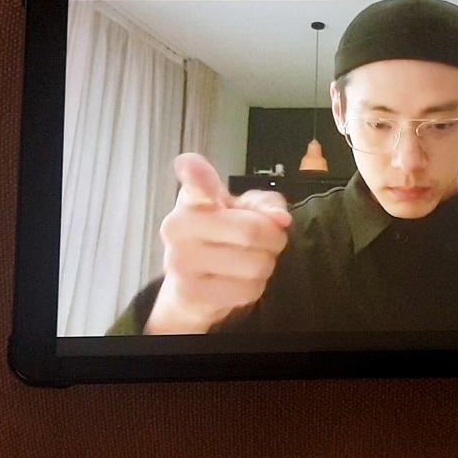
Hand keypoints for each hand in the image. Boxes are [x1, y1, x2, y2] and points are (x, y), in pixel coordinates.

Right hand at [143, 153, 291, 334]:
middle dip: (273, 238)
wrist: (189, 288)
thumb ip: (265, 204)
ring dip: (266, 264)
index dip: (198, 176)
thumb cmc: (219, 238)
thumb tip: (280, 218)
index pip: (196, 184)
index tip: (188, 164)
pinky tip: (240, 281)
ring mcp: (180, 263)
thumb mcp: (242, 211)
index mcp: (189, 201)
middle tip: (266, 241)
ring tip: (250, 261)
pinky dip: (256, 286)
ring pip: (255, 264)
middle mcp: (177, 229)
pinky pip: (248, 290)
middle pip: (251, 230)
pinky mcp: (191, 294)